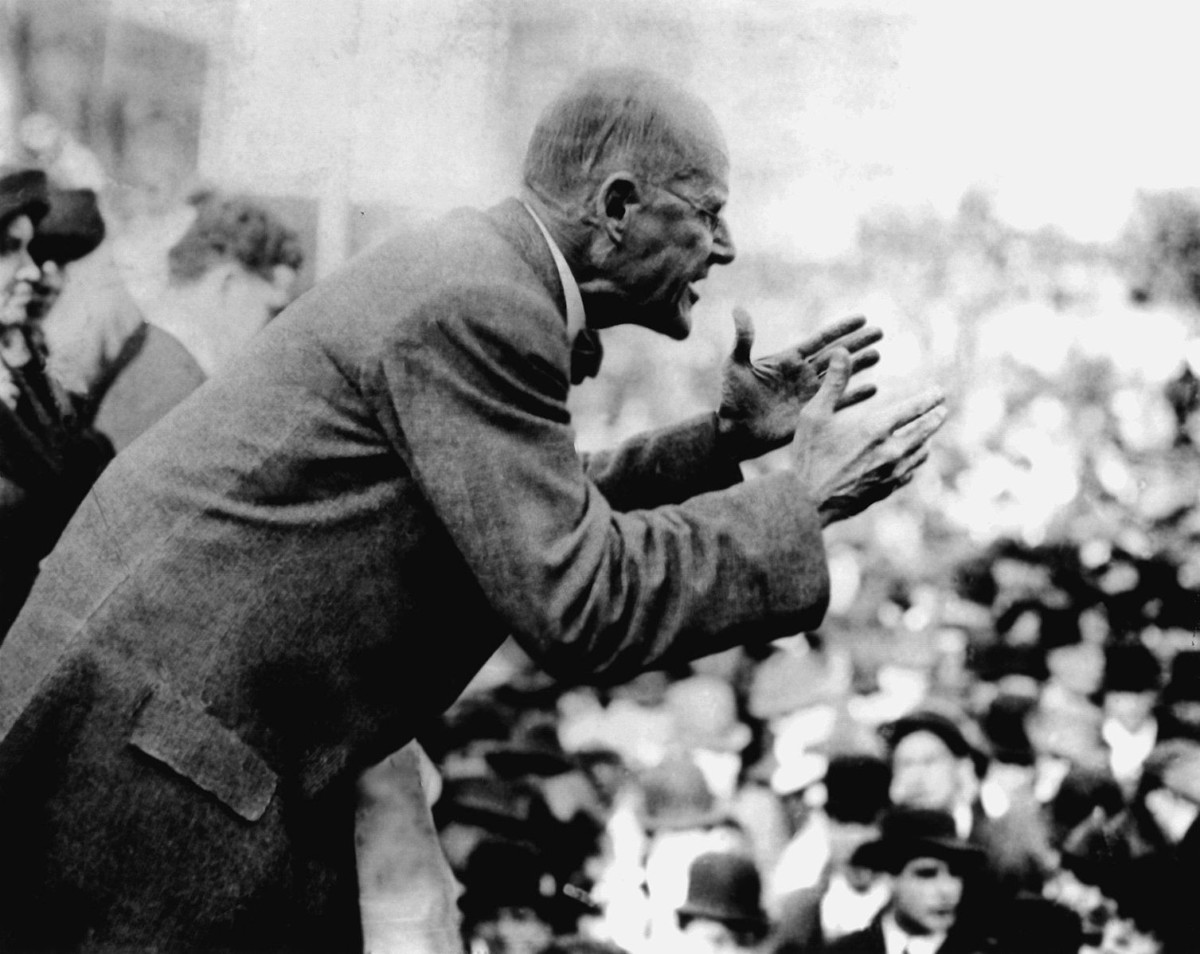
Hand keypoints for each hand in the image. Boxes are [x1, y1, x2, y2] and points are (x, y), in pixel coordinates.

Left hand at [716, 308, 881, 459]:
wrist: (735, 431)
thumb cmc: (732, 398)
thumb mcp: (736, 366)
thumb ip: (744, 339)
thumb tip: (738, 309)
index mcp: (789, 359)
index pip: (820, 339)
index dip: (840, 329)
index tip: (862, 318)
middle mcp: (803, 374)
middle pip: (836, 355)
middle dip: (857, 343)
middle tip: (880, 332)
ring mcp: (809, 394)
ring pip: (841, 375)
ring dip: (859, 365)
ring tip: (878, 355)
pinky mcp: (812, 413)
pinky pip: (838, 401)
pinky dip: (855, 395)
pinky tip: (872, 388)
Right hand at [791, 348, 946, 525]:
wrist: (807, 503)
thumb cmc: (808, 456)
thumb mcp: (814, 415)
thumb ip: (833, 384)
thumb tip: (841, 351)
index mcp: (875, 429)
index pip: (913, 409)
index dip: (929, 399)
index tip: (940, 393)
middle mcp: (890, 451)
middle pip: (924, 431)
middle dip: (935, 418)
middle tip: (942, 411)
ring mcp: (890, 473)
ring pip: (919, 454)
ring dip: (926, 441)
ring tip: (928, 435)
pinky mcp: (885, 490)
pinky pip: (908, 473)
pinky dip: (913, 463)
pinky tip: (911, 462)